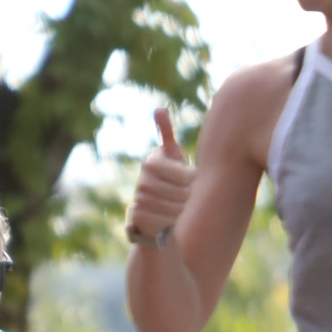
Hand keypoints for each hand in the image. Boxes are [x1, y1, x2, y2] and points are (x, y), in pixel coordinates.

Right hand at [126, 104, 194, 247]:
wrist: (153, 203)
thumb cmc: (169, 175)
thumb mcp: (172, 154)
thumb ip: (167, 133)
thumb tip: (158, 110)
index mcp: (151, 163)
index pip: (186, 176)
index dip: (192, 180)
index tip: (190, 179)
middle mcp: (142, 181)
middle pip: (183, 194)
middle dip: (188, 196)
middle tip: (185, 195)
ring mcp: (140, 200)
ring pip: (176, 209)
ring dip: (182, 210)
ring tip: (179, 205)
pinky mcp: (139, 217)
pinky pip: (166, 222)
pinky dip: (172, 222)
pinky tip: (170, 217)